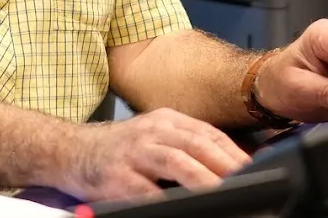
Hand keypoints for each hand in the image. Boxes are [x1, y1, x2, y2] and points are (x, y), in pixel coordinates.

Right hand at [59, 107, 250, 201]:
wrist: (71, 151)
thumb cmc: (122, 151)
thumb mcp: (155, 138)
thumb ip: (187, 147)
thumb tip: (231, 167)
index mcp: (166, 121)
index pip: (208, 134)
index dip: (234, 152)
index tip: (256, 170)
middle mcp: (152, 131)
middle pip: (197, 145)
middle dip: (226, 165)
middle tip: (251, 183)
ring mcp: (134, 152)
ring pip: (177, 162)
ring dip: (204, 180)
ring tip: (225, 194)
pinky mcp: (118, 176)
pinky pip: (146, 190)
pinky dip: (165, 198)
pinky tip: (180, 207)